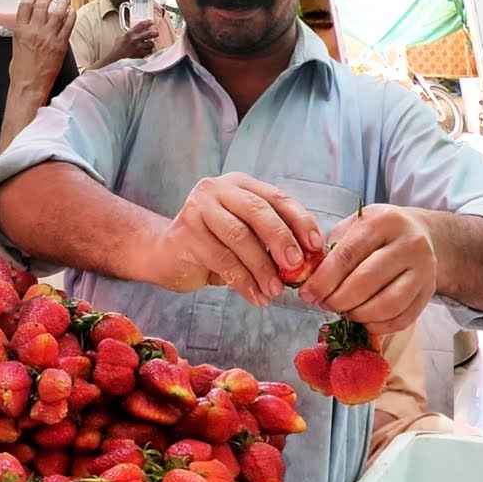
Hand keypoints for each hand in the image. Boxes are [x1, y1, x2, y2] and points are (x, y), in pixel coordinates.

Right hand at [9, 0, 74, 90]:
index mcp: (20, 30)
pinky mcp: (60, 46)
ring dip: (62, 3)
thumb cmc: (20, 69)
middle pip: (42, 6)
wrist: (29, 84)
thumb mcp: (16, 46)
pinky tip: (72, 12)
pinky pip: (68, 26)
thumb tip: (30, 26)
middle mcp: (34, 31)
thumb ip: (23, 33)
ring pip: (57, 14)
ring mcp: (48, 37)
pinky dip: (71, 17)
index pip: (25, 6)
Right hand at [110, 20, 159, 60]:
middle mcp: (136, 40)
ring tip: (148, 44)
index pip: (141, 25)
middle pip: (150, 33)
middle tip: (156, 33)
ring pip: (151, 44)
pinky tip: (145, 50)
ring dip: (150, 44)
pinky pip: (149, 51)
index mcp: (130, 34)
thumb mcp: (121, 38)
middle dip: (155, 33)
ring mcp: (140, 48)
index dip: (148, 22)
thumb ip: (129, 33)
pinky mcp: (142, 55)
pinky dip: (148, 50)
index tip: (151, 22)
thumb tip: (137, 30)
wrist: (116, 60)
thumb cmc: (118, 50)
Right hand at [145, 173, 324, 304]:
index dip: (300, 221)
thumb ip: (274, 241)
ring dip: (262, 268)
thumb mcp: (249, 237)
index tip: (315, 246)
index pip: (278, 198)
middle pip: (258, 211)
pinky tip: (257, 297)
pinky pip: (222, 260)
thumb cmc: (216, 245)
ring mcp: (199, 208)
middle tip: (296, 266)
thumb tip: (308, 261)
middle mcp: (218, 189)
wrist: (166, 254)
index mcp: (241, 185)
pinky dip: (244, 282)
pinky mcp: (185, 233)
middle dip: (282, 239)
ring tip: (276, 291)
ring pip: (239, 238)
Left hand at [299, 205, 437, 335]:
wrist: (423, 234)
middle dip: (338, 300)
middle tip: (325, 304)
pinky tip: (364, 319)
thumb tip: (312, 281)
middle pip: (366, 282)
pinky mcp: (429, 292)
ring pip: (386, 305)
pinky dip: (377, 326)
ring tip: (345, 311)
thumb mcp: (356, 226)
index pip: (347, 255)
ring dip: (358, 315)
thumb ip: (333, 249)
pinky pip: (401, 319)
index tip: (308, 295)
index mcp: (384, 221)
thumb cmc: (380, 232)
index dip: (323, 280)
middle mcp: (409, 243)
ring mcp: (423, 269)